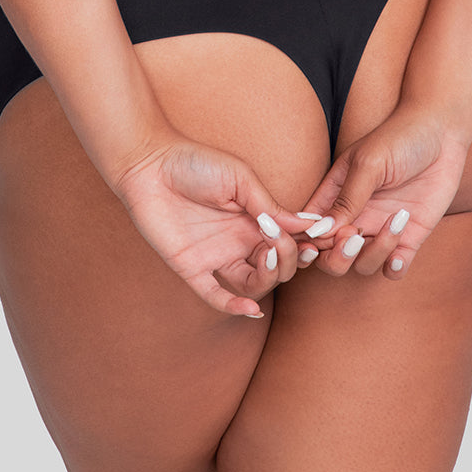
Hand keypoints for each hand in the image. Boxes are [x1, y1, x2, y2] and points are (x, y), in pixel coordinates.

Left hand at [110, 135, 310, 317]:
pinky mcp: (191, 267)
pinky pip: (215, 295)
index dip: (306, 243)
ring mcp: (217, 256)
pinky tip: (250, 308)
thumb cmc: (196, 163)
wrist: (149, 163)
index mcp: (255, 218)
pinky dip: (234, 306)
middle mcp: (240, 240)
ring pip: (254, 283)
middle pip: (277, 265)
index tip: (322, 238)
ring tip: (268, 255)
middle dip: (289, 257)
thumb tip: (309, 224)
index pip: (289, 241)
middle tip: (283, 241)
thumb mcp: (241, 179)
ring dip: (269, 276)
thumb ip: (270, 206)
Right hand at [294, 106, 470, 279]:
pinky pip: (394, 269)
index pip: (311, 228)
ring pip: (362, 265)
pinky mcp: (409, 236)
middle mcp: (355, 216)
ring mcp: (380, 228)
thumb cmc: (399, 138)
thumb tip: (321, 231)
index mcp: (335, 195)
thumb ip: (347, 198)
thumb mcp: (369, 163)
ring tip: (394, 223)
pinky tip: (401, 254)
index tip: (318, 240)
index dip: (307, 242)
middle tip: (354, 237)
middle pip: (330, 256)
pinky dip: (394, 269)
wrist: (442, 133)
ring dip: (373, 254)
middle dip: (337, 257)